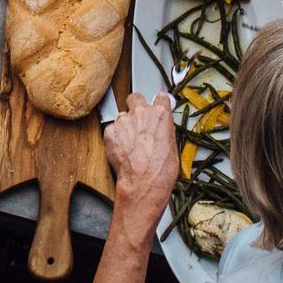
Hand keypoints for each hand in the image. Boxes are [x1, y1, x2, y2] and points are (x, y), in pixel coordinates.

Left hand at [104, 92, 178, 226]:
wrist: (143, 184)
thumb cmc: (161, 171)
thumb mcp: (173, 147)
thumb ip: (165, 129)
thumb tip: (162, 126)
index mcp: (160, 114)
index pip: (160, 97)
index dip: (158, 103)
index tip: (157, 106)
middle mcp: (140, 113)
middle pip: (135, 98)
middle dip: (136, 106)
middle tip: (138, 120)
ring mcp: (123, 120)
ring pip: (122, 116)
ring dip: (125, 126)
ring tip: (131, 144)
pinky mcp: (109, 131)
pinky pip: (112, 129)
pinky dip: (116, 137)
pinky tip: (122, 150)